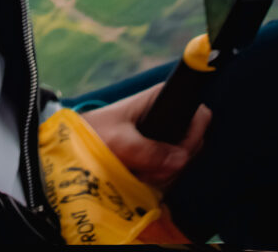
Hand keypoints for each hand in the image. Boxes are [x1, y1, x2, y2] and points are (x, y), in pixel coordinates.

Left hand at [81, 82, 210, 189]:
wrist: (78, 145)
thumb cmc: (95, 132)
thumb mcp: (119, 140)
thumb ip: (148, 150)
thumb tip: (181, 160)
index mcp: (162, 99)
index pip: (200, 115)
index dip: (193, 134)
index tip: (177, 151)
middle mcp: (168, 116)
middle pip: (193, 143)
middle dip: (174, 161)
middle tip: (148, 166)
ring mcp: (164, 137)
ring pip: (183, 161)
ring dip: (163, 173)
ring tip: (138, 171)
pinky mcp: (158, 154)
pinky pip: (171, 171)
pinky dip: (158, 179)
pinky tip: (139, 177)